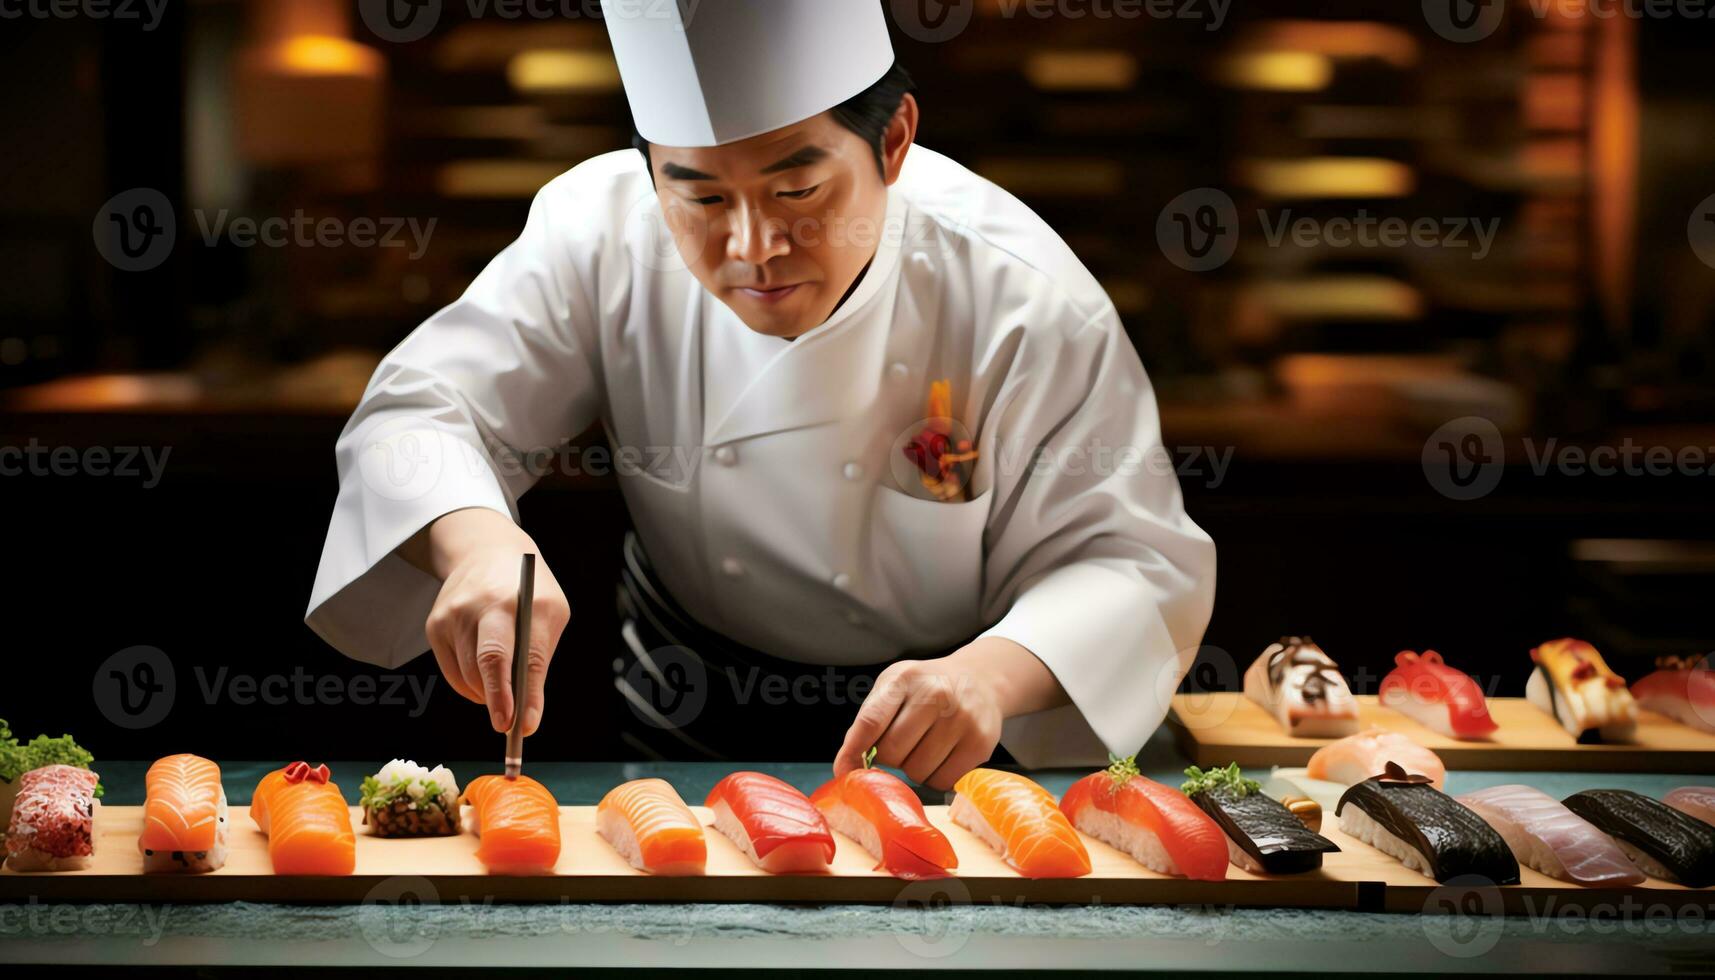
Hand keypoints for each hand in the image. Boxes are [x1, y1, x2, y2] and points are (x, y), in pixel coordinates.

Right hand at [413, 508, 570, 734]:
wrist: (485, 551)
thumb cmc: (528, 592)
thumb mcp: (550, 613)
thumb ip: (538, 658)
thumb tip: (524, 711)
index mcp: (526, 601)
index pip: (528, 655)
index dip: (528, 695)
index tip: (527, 726)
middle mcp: (486, 605)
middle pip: (490, 661)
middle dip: (498, 700)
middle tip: (506, 726)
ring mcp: (456, 614)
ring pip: (469, 674)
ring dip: (487, 695)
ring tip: (502, 697)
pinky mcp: (435, 625)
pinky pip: (453, 672)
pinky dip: (469, 685)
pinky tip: (482, 680)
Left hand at [834, 637, 1063, 789]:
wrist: (980, 680)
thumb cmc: (926, 688)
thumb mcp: (894, 686)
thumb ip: (869, 720)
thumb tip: (846, 766)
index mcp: (905, 678)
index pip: (870, 721)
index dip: (853, 752)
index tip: (844, 772)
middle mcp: (935, 695)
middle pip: (892, 753)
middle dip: (889, 759)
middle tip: (900, 749)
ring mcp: (961, 719)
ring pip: (917, 772)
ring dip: (913, 770)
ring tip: (923, 749)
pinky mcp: (980, 743)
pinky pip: (943, 781)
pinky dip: (935, 777)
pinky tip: (941, 758)